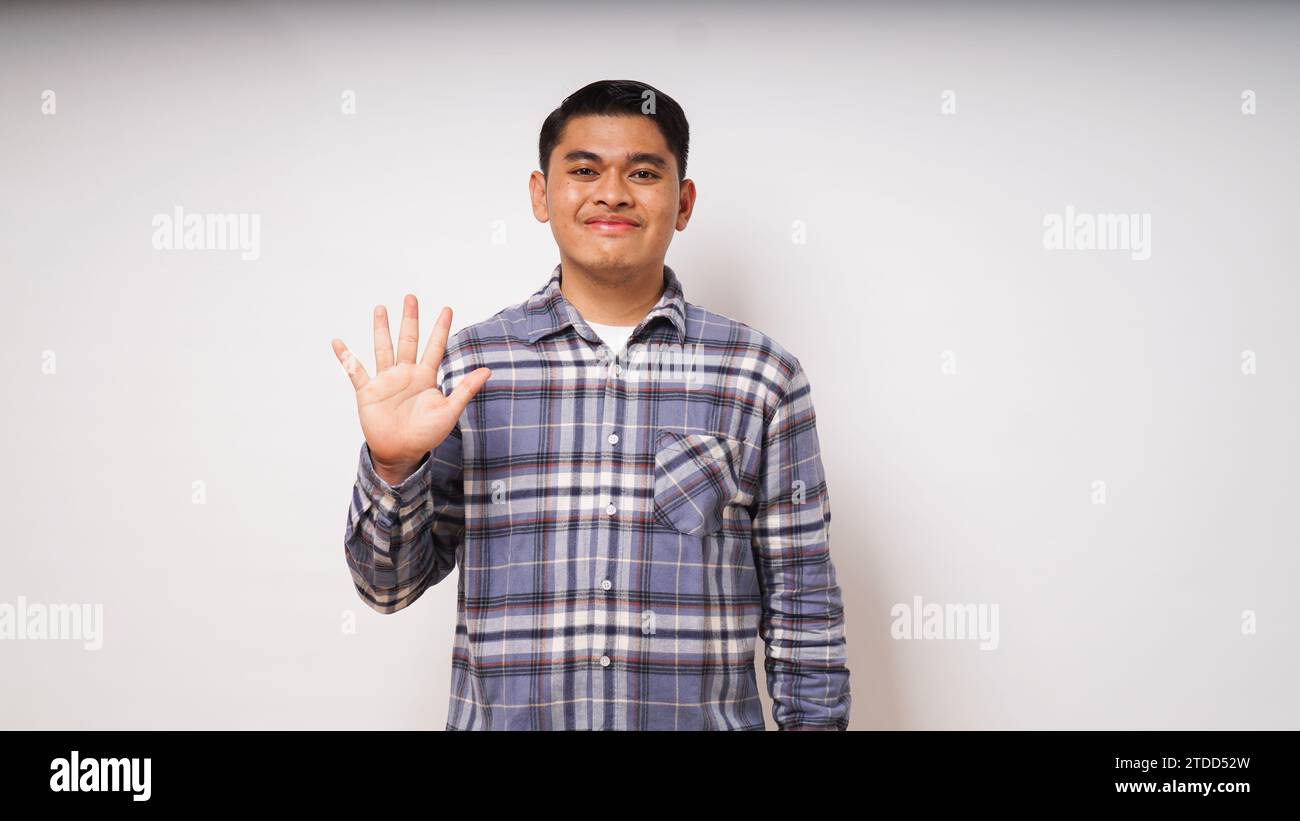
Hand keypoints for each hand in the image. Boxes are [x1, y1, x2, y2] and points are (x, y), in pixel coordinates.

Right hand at [332, 295, 490, 482]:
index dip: (441, 328)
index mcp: (425, 377)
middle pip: (408, 340)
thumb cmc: (426, 434)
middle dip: (410, 319)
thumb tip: (488, 370)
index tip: (447, 309)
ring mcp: (386, 380)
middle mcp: (405, 374)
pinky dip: (345, 357)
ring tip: (380, 308)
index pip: (435, 347)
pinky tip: (338, 342)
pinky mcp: (368, 391)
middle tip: (411, 297)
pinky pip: (355, 370)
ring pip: (383, 348)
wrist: (401, 453)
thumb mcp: (450, 411)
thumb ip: (466, 389)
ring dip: (381, 329)